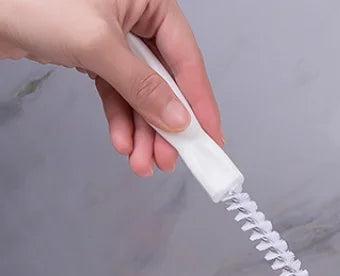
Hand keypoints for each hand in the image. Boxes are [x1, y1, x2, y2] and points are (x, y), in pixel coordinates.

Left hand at [0, 0, 221, 175]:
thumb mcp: (98, 45)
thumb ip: (142, 86)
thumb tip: (178, 120)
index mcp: (150, 0)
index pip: (187, 60)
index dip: (200, 105)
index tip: (211, 139)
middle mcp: (137, 17)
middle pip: (165, 83)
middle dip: (164, 127)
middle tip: (169, 160)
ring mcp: (115, 37)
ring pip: (141, 94)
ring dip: (142, 132)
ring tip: (142, 162)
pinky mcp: (94, 53)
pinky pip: (117, 93)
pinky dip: (121, 119)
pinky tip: (122, 141)